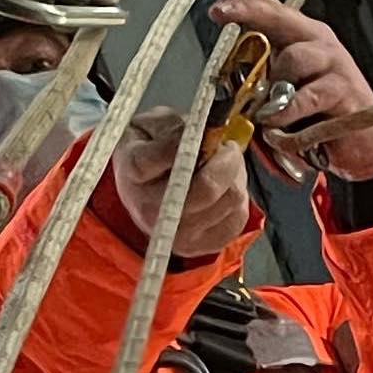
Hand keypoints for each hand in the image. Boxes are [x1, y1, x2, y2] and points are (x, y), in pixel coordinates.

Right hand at [112, 107, 250, 258]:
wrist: (142, 192)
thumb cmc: (149, 152)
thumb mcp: (150, 125)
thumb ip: (172, 127)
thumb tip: (201, 137)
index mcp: (133, 172)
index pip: (172, 155)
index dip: (196, 141)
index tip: (203, 133)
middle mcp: (152, 212)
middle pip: (208, 187)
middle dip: (228, 159)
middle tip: (226, 147)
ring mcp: (178, 236)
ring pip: (231, 198)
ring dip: (236, 175)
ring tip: (222, 167)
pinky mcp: (202, 246)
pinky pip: (239, 216)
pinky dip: (238, 196)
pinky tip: (224, 188)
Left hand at [208, 0, 372, 181]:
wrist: (364, 148)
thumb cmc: (319, 120)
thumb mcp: (282, 96)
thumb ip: (259, 82)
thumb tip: (225, 80)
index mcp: (301, 39)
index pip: (271, 5)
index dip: (243, 2)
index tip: (217, 10)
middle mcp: (319, 43)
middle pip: (280, 16)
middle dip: (248, 12)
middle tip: (222, 15)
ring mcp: (334, 64)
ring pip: (294, 58)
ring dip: (273, 87)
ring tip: (265, 114)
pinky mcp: (344, 91)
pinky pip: (306, 99)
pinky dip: (287, 116)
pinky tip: (280, 129)